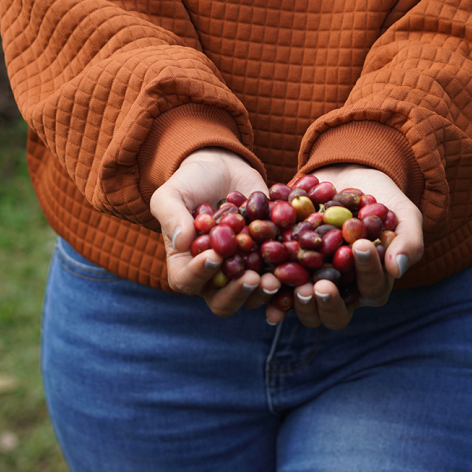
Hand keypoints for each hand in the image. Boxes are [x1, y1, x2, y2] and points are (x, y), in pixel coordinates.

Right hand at [150, 147, 278, 315]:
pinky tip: (300, 272)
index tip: (214, 256)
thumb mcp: (172, 194)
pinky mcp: (269, 261)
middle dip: (238, 293)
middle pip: (222, 302)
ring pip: (254, 296)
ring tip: (276, 277)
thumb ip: (171, 216)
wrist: (224, 169)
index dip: (199, 274)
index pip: (186, 281)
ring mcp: (244, 272)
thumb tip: (182, 241)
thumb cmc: (190, 183)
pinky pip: (280, 278)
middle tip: (253, 278)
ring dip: (264, 291)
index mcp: (185, 265)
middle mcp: (215, 277)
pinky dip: (289, 279)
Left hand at [264, 164, 423, 329]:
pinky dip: (271, 293)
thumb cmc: (382, 199)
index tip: (360, 246)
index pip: (373, 288)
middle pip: (337, 314)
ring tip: (295, 288)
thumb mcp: (403, 214)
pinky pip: (278, 291)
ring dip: (300, 303)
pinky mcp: (289, 274)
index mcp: (373, 284)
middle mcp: (344, 293)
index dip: (367, 271)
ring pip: (307, 309)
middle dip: (328, 303)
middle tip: (320, 286)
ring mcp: (315, 285)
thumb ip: (408, 240)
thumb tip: (398, 268)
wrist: (346, 177)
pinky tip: (263, 284)